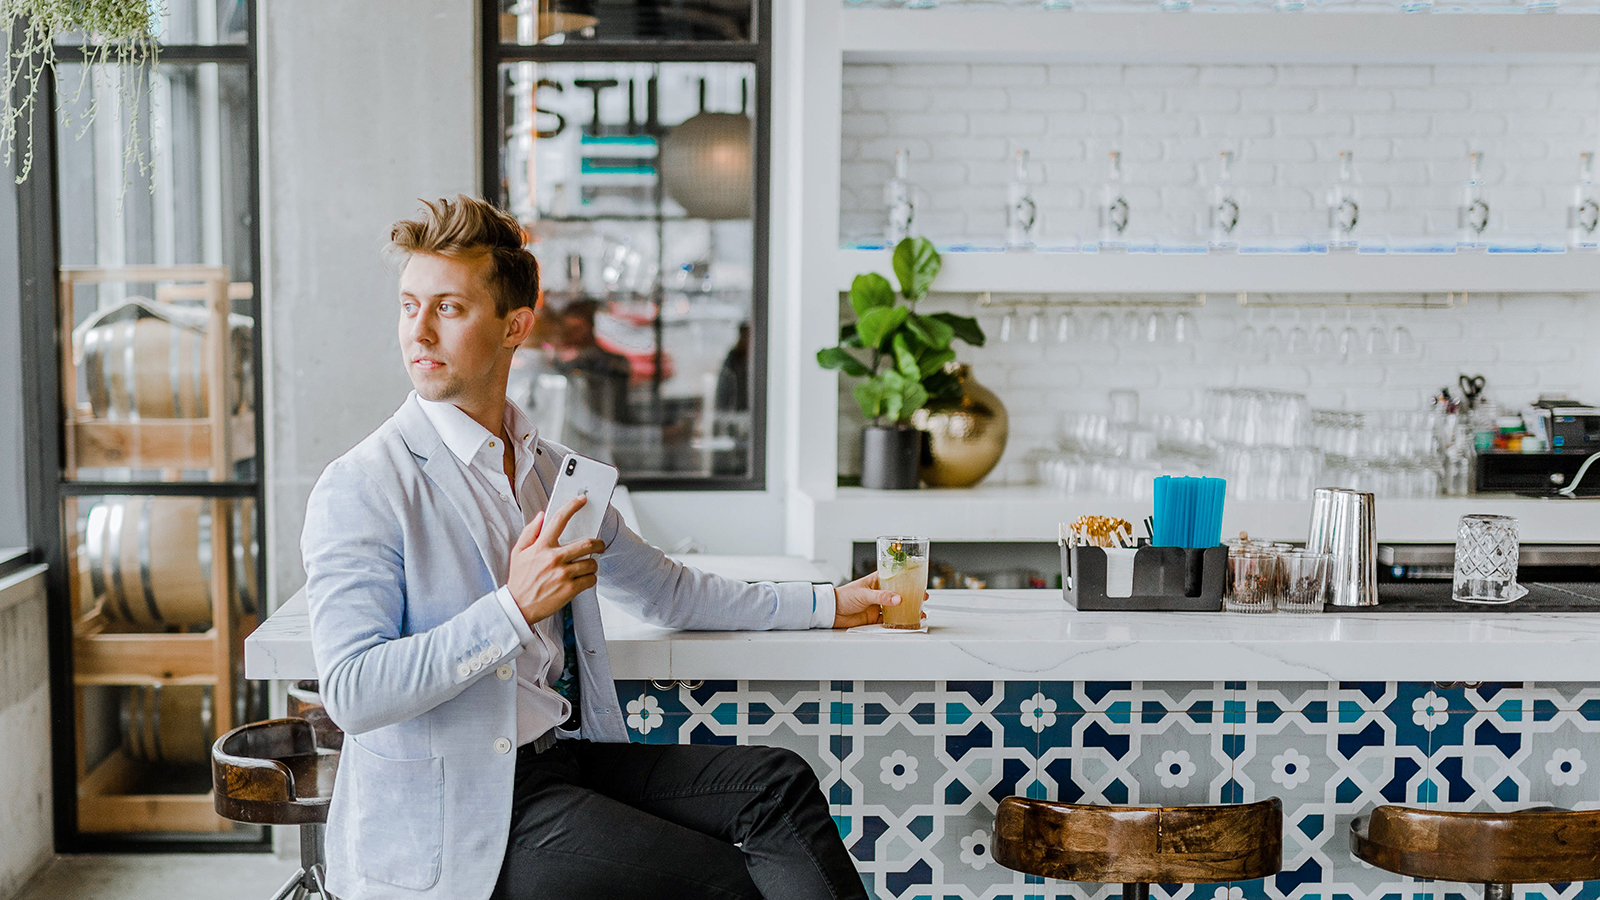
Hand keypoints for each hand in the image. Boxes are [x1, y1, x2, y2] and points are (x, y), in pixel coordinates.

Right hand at [506, 495, 607, 625]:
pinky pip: (591, 580)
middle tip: (599, 545)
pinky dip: (590, 579)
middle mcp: (554, 558)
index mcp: (541, 546)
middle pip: (587, 544)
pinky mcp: (570, 589)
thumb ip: (530, 532)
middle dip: (598, 543)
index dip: (572, 506)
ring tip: (587, 566)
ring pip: (591, 563)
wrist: (518, 606)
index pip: (559, 520)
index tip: (581, 500)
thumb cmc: (519, 579)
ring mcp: (563, 574)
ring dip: (592, 564)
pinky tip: (583, 579)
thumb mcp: (518, 552)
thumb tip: (541, 515)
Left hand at [832, 571, 915, 628]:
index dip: (907, 579)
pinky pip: (889, 620)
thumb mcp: (864, 594)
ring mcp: (877, 605)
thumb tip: (898, 599)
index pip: (894, 577)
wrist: (831, 611)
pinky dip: (897, 622)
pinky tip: (905, 623)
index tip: (919, 582)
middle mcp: (878, 592)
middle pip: (898, 593)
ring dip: (906, 610)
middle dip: (911, 596)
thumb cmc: (843, 596)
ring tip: (918, 613)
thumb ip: (882, 597)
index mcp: (876, 580)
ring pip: (895, 607)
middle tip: (923, 598)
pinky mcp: (874, 618)